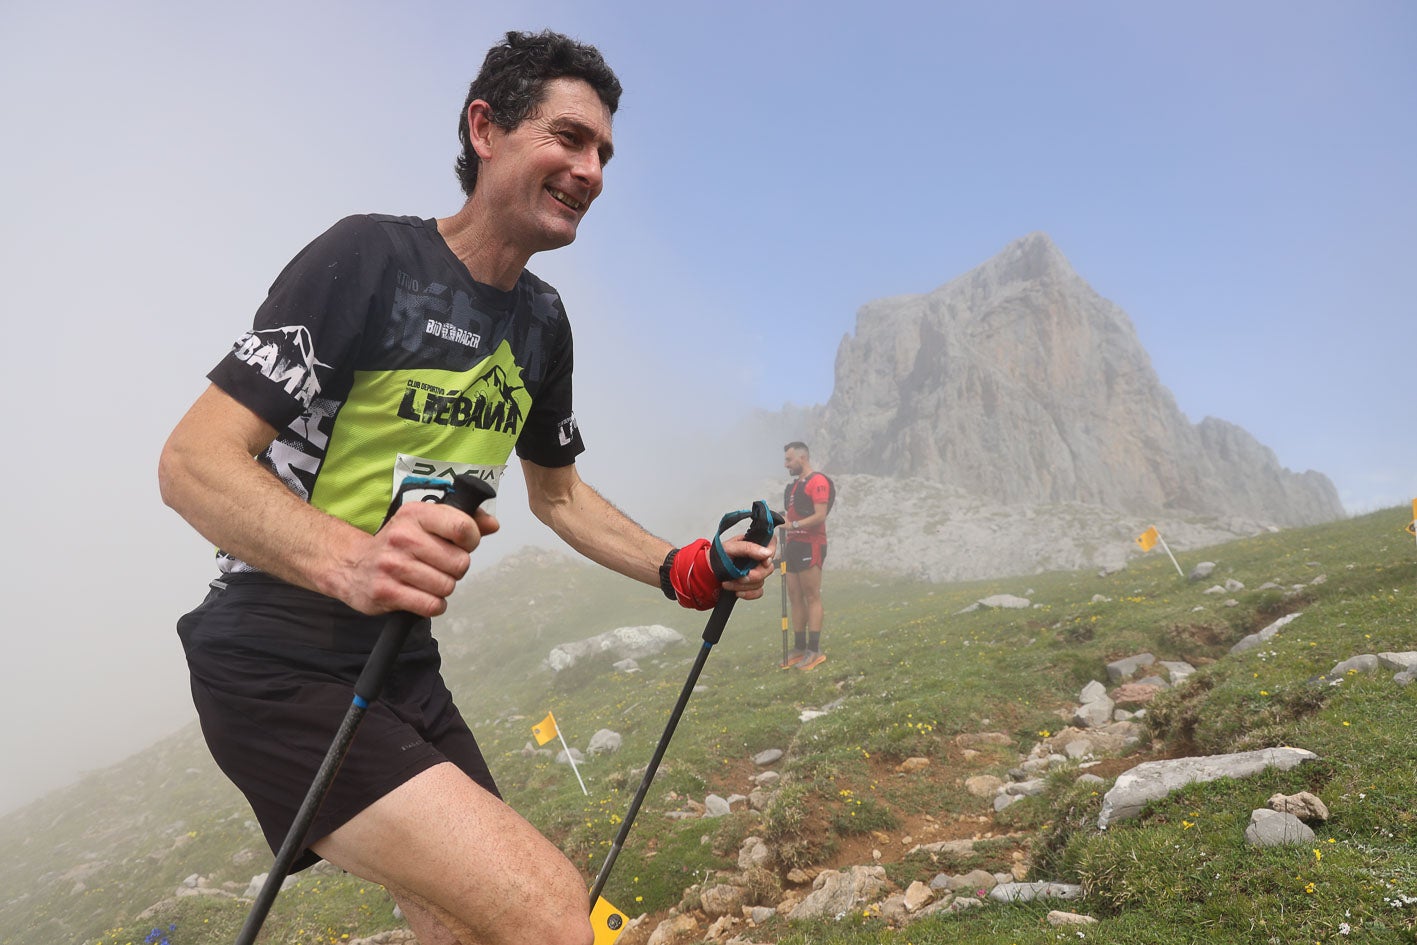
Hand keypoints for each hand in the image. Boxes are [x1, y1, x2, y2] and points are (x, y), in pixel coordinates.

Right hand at [335, 500, 499, 616]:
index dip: (471, 540)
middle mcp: (403, 537)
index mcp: (415, 514)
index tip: (461, 543)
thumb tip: (492, 525)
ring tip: (426, 580)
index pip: (463, 527)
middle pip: (460, 563)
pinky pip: (432, 605)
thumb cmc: (397, 544)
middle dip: (455, 569)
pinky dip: (433, 605)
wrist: (352, 565)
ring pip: (447, 586)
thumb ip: (462, 520)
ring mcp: (393, 565)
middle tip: (438, 565)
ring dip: (442, 588)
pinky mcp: (386, 592)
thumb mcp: (425, 522)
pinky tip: (421, 595)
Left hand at [717, 533, 776, 600]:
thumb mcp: (730, 547)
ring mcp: (755, 572)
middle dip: (754, 575)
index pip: (772, 545)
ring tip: (729, 583)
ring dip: (744, 586)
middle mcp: (756, 559)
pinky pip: (758, 592)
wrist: (707, 571)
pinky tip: (738, 592)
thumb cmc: (718, 556)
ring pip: (761, 582)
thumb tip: (767, 553)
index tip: (763, 562)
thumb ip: (749, 548)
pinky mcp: (751, 585)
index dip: (771, 553)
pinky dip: (748, 594)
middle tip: (740, 577)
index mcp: (753, 545)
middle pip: (768, 568)